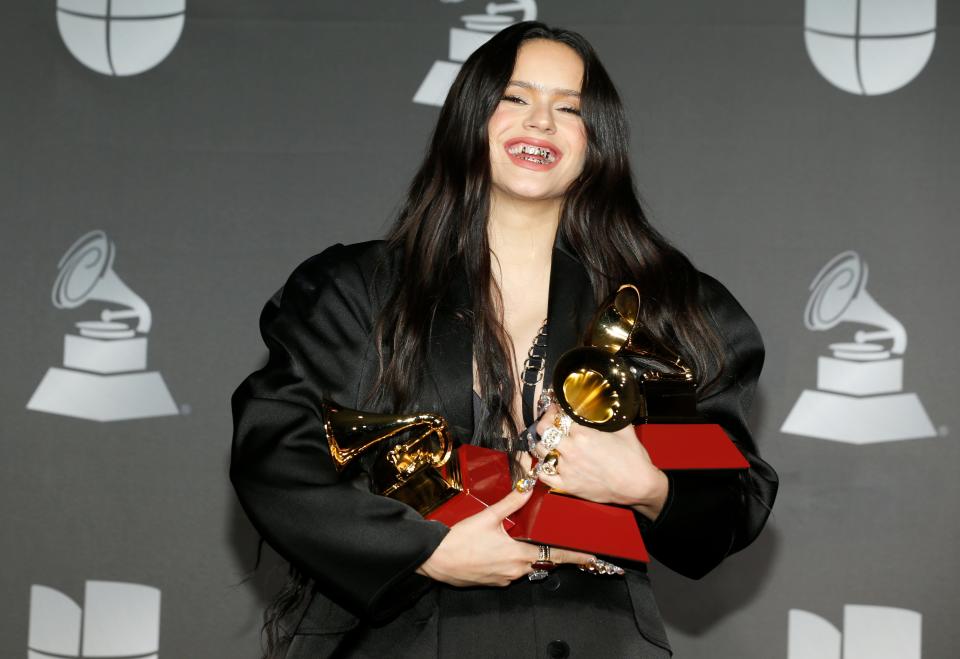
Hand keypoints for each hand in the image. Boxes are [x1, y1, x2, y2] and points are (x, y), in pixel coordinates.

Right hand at [416, 488, 595, 586]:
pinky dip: (509, 561)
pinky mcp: (492, 582)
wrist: (436, 559)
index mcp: (518, 555)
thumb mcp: (488, 517)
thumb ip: (511, 503)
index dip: (574, 557)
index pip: (554, 557)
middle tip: (548, 539)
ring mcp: (503, 579)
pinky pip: (508, 572)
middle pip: (539, 562)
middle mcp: (515, 571)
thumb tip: (528, 486)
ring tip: (515, 540)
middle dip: (544, 551)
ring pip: (523, 567)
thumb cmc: (461, 539)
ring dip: (524, 555)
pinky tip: (497, 550)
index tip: (591, 558)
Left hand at [532, 404, 668, 519]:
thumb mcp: (624, 429)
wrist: (637, 485)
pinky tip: (549, 463)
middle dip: (544, 422)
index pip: (558, 416)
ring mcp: (567, 468)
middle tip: (549, 422)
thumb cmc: (633, 459)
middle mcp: (571, 450)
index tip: (556, 409)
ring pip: (540, 451)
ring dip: (543, 444)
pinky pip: (543, 475)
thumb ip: (610, 415)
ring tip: (549, 442)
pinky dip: (543, 468)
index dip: (555, 410)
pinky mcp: (567, 485)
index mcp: (583, 434)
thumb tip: (608, 403)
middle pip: (543, 430)